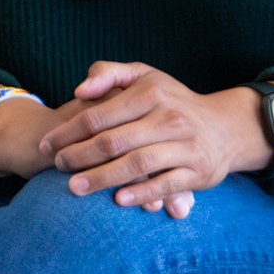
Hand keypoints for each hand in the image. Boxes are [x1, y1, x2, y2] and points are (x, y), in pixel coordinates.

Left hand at [36, 62, 273, 220]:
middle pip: (113, 141)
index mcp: (150, 92)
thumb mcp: (144, 75)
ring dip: (103, 178)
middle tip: (57, 167)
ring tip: (75, 188)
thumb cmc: (171, 100)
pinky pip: (166, 184)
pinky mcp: (199, 171)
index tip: (47, 145)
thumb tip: (79, 90)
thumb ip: (108, 73)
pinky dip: (142, 193)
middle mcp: (169, 117)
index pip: (99, 114)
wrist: (225, 126)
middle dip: (79, 156)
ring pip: (137, 164)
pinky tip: (118, 200)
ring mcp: (185, 145)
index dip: (68, 131)